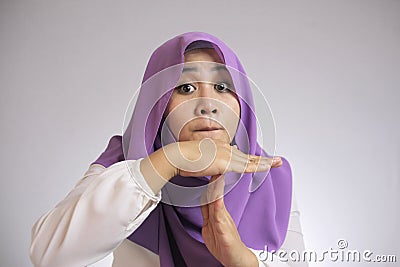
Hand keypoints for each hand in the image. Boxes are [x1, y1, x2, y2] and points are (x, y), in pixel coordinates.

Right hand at [165, 138, 281, 176]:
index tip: (260, 159)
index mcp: (219, 146)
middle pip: (248, 156)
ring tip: (278, 163)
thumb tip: (213, 165)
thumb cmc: (183, 159)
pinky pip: (246, 166)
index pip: (239, 154)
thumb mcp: (198, 159)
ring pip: (250, 160)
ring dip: (265, 162)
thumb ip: (208, 161)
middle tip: (277, 160)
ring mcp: (226, 154)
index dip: (251, 158)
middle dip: (264, 159)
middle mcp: (225, 148)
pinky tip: (267, 167)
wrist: (178, 156)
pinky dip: (258, 167)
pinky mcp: (225, 162)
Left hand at [200, 175, 257, 266]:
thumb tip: (204, 205)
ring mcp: (224, 224)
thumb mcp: (212, 229)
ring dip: (216, 191)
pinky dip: (218, 207)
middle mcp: (222, 217)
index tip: (206, 173)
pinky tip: (216, 199)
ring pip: (218, 204)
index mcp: (218, 216)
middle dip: (213, 183)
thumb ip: (209, 216)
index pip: (211, 197)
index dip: (208, 185)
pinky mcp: (226, 234)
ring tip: (215, 178)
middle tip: (213, 168)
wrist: (239, 262)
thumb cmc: (226, 247)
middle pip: (215, 197)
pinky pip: (220, 218)